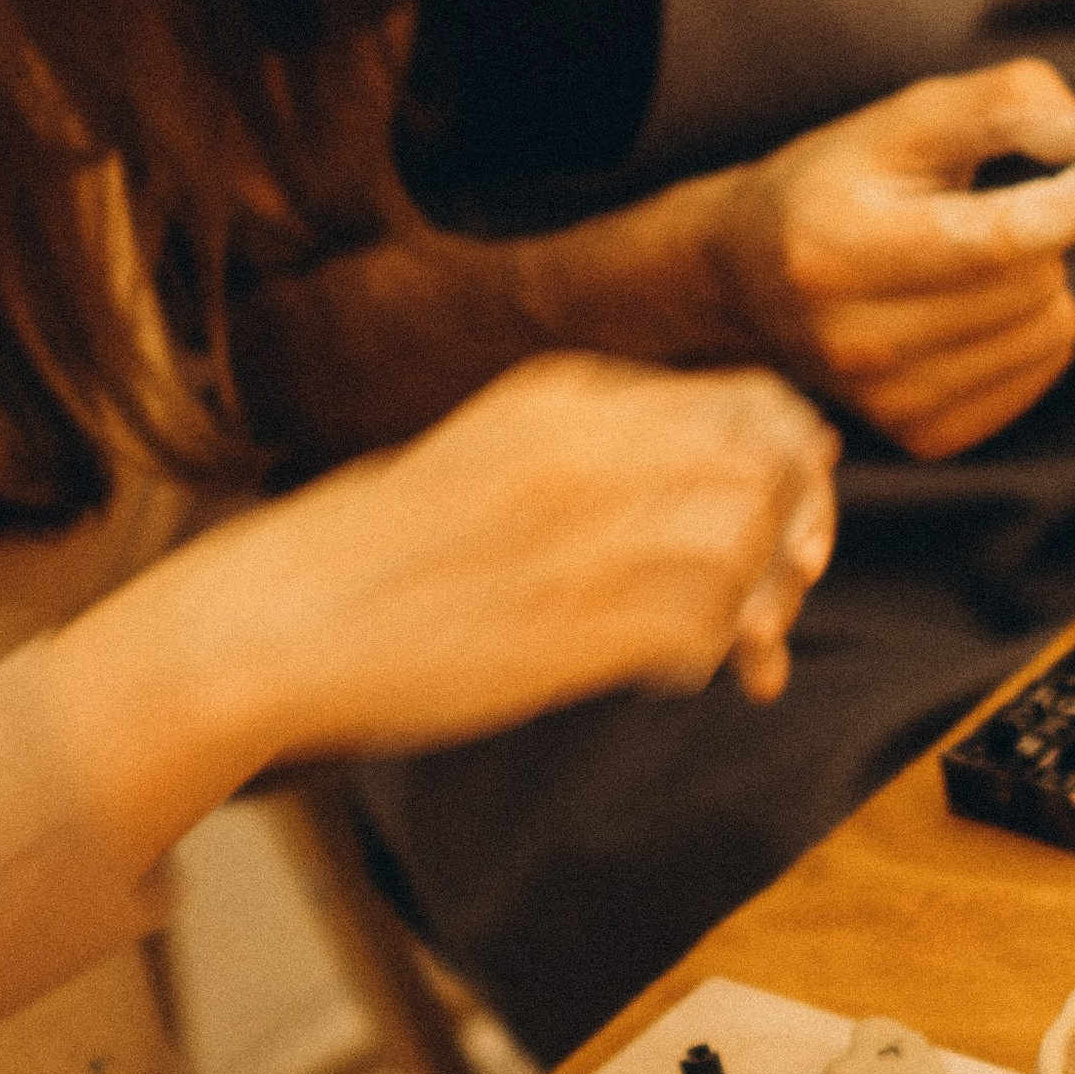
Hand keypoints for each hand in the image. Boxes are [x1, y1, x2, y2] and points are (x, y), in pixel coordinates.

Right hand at [282, 354, 840, 741]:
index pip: (748, 399)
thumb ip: (601, 451)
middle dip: (797, 533)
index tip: (797, 516)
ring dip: (758, 602)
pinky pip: (702, 630)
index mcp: (566, 397)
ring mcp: (579, 534)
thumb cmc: (381, 552)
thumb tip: (731, 480)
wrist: (277, 619)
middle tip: (782, 596)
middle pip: (768, 464)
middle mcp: (585, 449)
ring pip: (747, 545)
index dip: (796, 460)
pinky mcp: (571, 625)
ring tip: (727, 644)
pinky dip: (708, 657)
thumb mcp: (495, 453)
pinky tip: (669, 676)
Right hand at [707, 59, 1074, 458]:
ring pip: (1049, 331)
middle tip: (984, 209)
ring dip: (1039, 284)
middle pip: (1033, 283)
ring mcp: (886, 402)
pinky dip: (1031, 331)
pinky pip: (1042, 373)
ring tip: (971, 260)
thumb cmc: (838, 182)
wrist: (749, 277)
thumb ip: (1009, 106)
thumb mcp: (908, 117)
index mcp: (841, 247)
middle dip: (1042, 231)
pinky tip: (974, 308)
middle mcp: (857, 341)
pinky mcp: (920, 437)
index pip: (1000, 239)